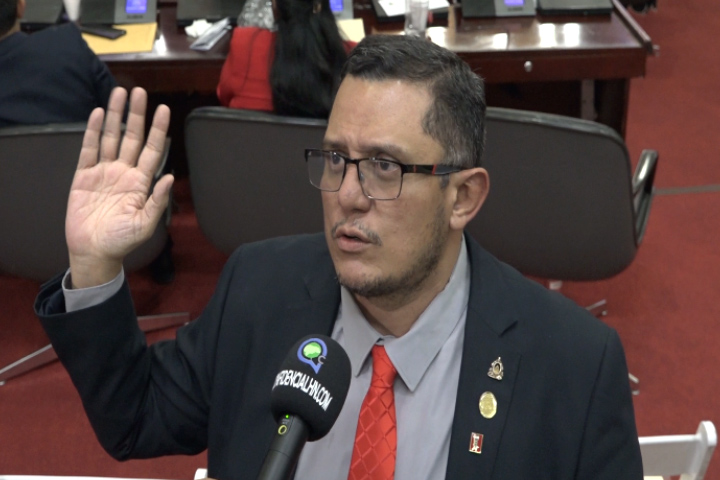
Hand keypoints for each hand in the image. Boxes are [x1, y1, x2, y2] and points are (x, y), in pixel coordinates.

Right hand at [66, 87, 173, 287]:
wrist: (94, 251)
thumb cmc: (122, 241)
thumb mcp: (145, 224)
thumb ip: (158, 201)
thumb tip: (170, 177)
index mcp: (141, 182)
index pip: (153, 150)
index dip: (158, 130)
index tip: (164, 109)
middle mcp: (124, 172)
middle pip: (132, 137)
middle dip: (136, 114)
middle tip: (139, 91)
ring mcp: (104, 172)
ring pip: (111, 137)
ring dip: (115, 116)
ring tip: (118, 93)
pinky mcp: (84, 176)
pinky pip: (88, 150)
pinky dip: (92, 132)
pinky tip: (97, 114)